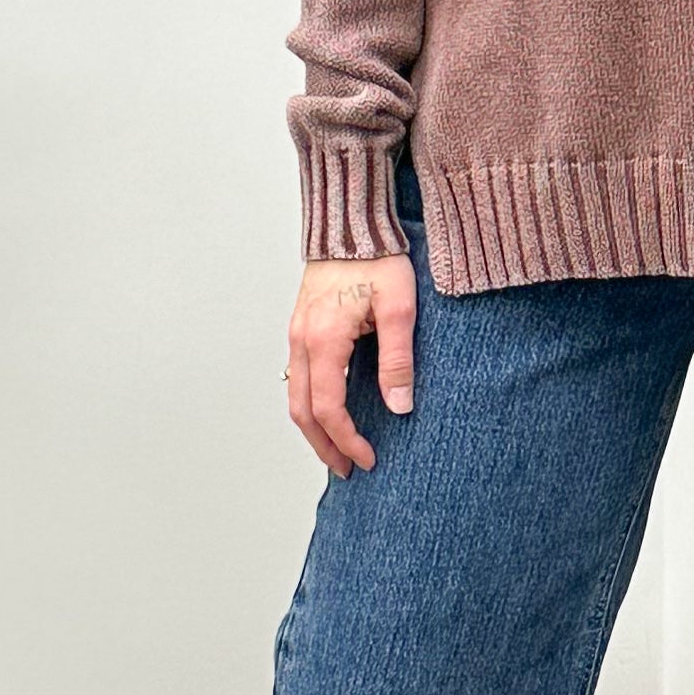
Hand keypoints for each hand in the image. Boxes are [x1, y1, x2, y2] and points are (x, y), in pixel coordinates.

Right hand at [290, 249, 415, 475]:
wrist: (351, 223)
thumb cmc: (378, 259)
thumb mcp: (399, 308)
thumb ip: (398, 359)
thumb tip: (399, 406)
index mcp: (324, 339)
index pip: (328, 408)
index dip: (347, 439)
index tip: (368, 458)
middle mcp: (302, 340)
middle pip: (302, 411)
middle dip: (324, 446)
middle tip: (348, 470)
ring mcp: (296, 334)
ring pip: (294, 397)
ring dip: (313, 429)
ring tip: (336, 451)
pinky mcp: (300, 328)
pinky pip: (296, 378)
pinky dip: (308, 405)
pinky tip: (328, 413)